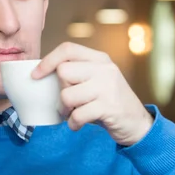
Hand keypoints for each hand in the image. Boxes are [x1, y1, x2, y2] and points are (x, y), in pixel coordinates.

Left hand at [32, 42, 152, 145]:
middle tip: (68, 102)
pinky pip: (77, 115)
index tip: (36, 75)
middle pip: (63, 72)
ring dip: (64, 110)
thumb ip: (77, 74)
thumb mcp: (97, 80)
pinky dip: (73, 124)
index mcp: (99, 59)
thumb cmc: (109, 102)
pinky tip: (78, 124)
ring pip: (67, 95)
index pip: (67, 49)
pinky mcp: (109, 107)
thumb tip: (41, 75)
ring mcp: (108, 87)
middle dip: (60, 90)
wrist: (138, 123)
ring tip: (73, 114)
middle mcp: (104, 69)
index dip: (47, 61)